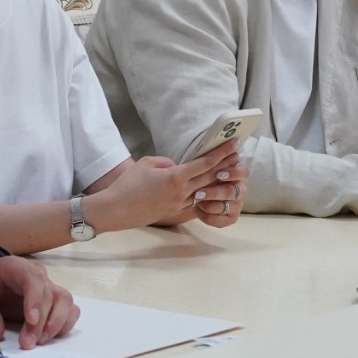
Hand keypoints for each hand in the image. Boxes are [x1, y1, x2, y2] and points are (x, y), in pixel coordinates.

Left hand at [0, 253, 79, 345]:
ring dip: (56, 323)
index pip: (33, 278)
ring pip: (64, 301)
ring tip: (39, 341)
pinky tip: (49, 336)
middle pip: (49, 295)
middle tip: (27, 343)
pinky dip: (64, 324)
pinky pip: (69, 310)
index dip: (35, 299)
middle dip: (41, 322)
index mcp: (16, 266)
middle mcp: (37, 275)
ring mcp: (48, 287)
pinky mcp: (53, 301)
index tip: (31, 320)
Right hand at [90, 145, 241, 231]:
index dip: (221, 153)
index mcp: (176, 177)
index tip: (234, 144)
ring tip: (231, 172)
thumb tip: (178, 167)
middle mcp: (182, 192)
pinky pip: (195, 202)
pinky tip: (213, 190)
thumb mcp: (147, 163)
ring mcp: (180, 204)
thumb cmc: (128, 184)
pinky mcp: (176, 213)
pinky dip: (206, 195)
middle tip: (240, 155)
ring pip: (206, 191)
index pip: (204, 163)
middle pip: (210, 177)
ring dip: (219, 181)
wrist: (117, 210)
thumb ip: (167, 162)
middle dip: (226, 165)